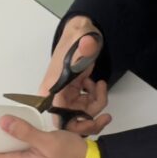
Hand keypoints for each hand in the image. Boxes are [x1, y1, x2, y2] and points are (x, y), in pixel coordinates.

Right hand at [42, 17, 112, 137]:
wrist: (81, 33)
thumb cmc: (75, 38)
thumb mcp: (81, 40)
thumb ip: (85, 45)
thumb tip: (87, 43)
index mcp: (51, 88)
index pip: (58, 116)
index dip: (74, 123)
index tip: (90, 122)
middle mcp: (55, 96)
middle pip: (71, 120)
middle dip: (89, 118)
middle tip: (105, 116)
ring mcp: (65, 96)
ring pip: (82, 114)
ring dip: (96, 103)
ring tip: (100, 86)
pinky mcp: (74, 95)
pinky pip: (87, 106)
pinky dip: (95, 99)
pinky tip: (96, 86)